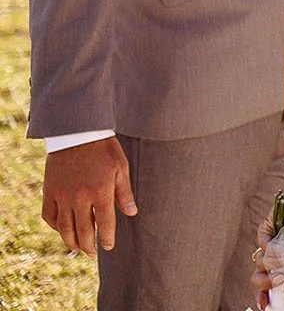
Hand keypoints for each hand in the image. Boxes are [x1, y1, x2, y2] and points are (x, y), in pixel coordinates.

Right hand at [42, 137, 136, 254]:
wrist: (78, 132)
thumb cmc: (103, 149)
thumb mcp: (120, 167)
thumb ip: (124, 192)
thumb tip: (132, 213)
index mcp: (100, 190)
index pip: (105, 223)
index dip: (107, 238)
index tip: (109, 246)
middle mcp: (80, 197)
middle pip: (84, 231)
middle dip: (89, 246)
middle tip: (93, 253)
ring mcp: (62, 196)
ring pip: (65, 228)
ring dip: (71, 242)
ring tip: (79, 249)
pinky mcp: (49, 192)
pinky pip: (49, 217)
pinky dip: (56, 227)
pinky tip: (63, 231)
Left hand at [250, 214, 275, 308]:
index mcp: (281, 267)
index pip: (266, 287)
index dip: (263, 297)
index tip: (264, 306)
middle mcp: (272, 258)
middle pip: (257, 278)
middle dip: (266, 283)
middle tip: (280, 280)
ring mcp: (267, 245)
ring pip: (260, 262)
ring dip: (274, 264)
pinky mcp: (265, 231)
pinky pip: (264, 246)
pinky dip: (273, 249)